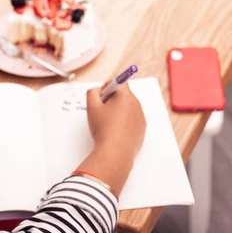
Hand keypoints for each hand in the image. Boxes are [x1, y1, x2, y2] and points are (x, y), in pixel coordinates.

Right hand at [74, 82, 146, 196]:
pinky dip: (123, 122)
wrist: (115, 152)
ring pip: (127, 108)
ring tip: (107, 123)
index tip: (102, 96)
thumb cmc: (104, 129)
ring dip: (118, 111)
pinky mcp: (141, 129)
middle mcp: (137, 105)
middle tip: (101, 110)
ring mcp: (141, 118)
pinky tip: (114, 131)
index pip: (120, 82)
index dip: (108, 86)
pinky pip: (132, 120)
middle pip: (124, 95)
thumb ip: (92, 92)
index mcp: (126, 97)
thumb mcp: (91, 106)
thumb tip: (98, 90)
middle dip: (112, 99)